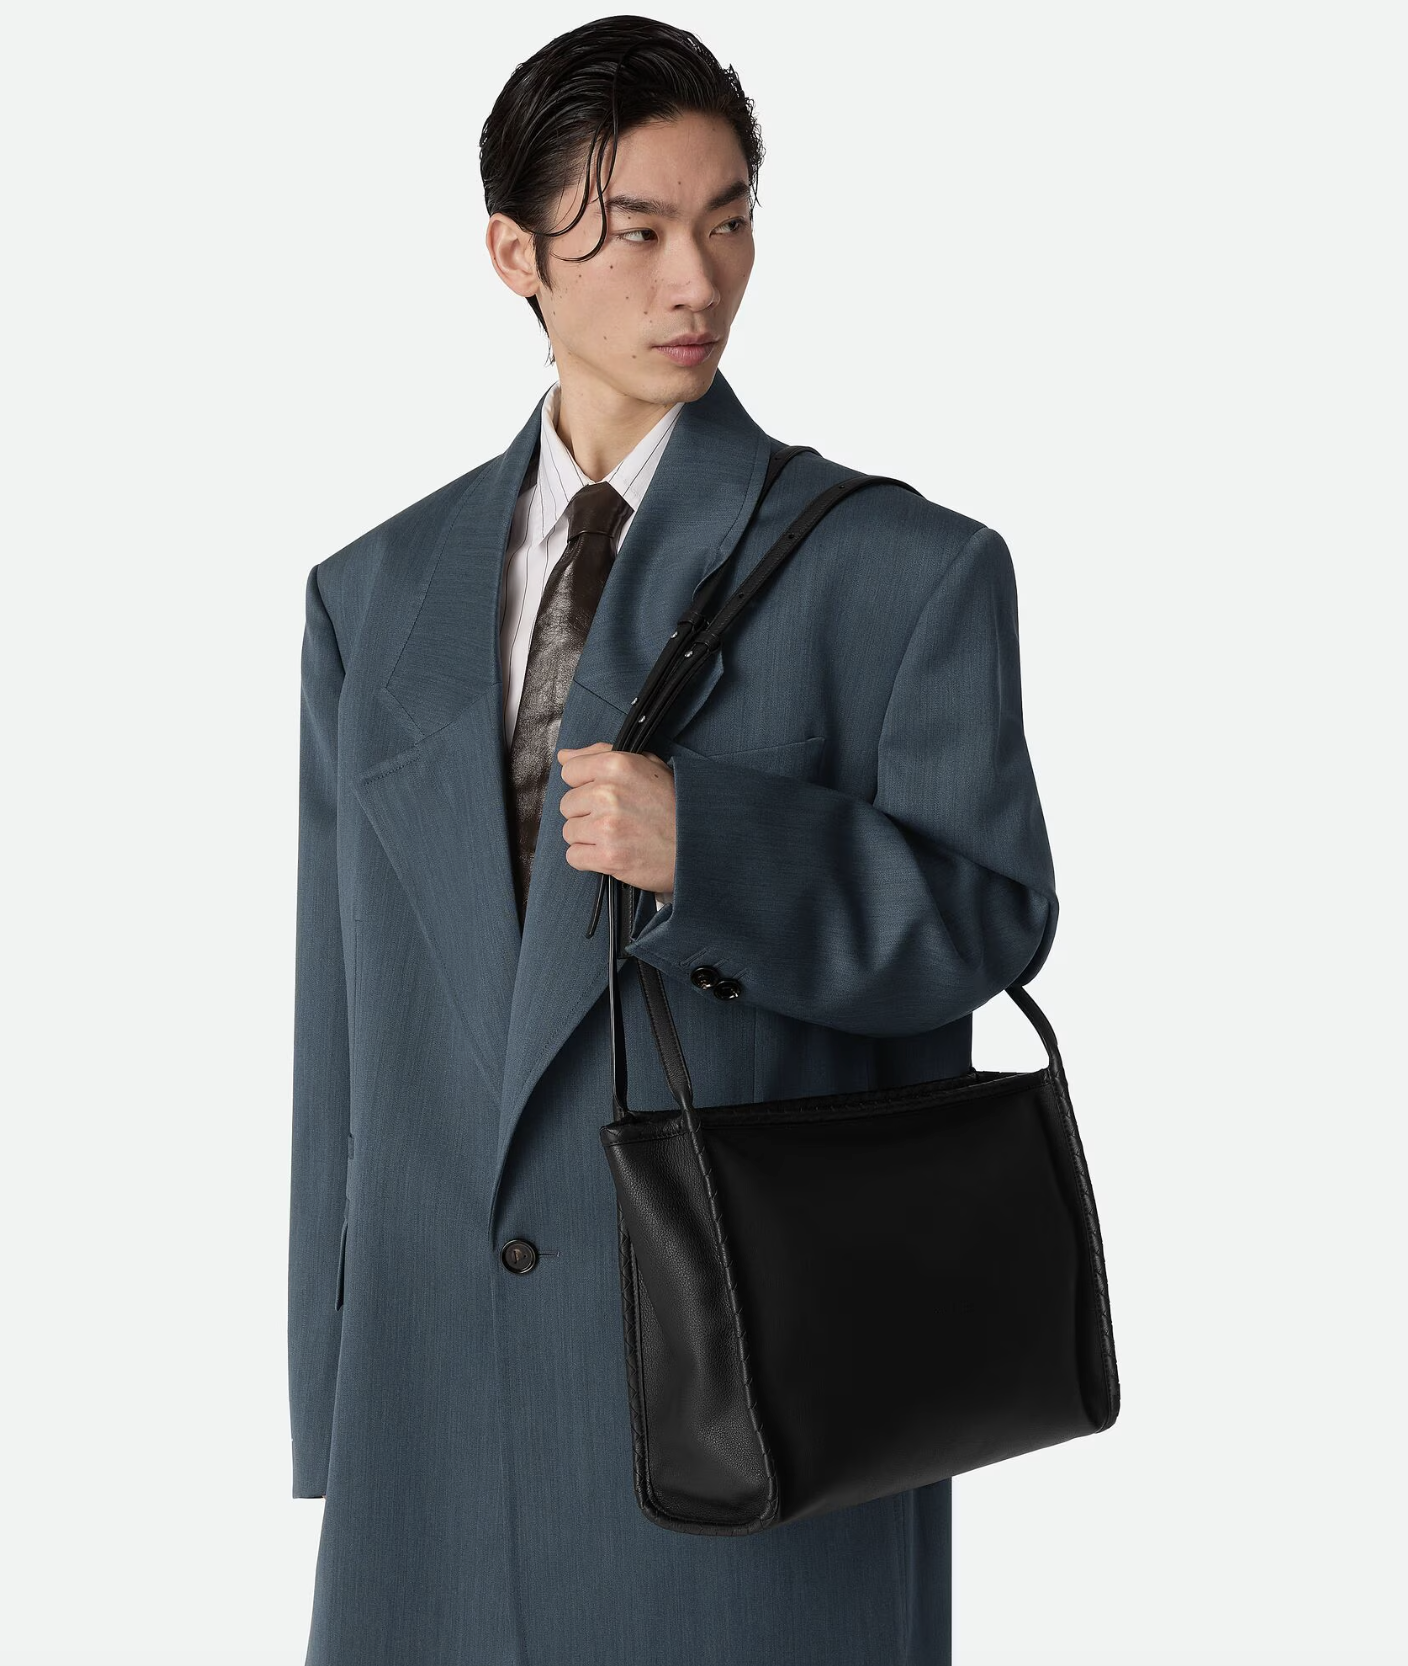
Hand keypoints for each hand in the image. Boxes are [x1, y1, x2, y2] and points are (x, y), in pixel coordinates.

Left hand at [556, 742, 676, 893]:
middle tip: (615, 819)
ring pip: (569, 831)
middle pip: (567, 804)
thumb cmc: (676, 803)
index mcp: (617, 765)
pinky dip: (588, 859)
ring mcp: (606, 827)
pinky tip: (610, 853)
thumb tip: (564, 756)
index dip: (584, 784)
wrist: (701, 843)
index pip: (570, 772)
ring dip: (587, 837)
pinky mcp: (608, 857)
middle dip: (586, 813)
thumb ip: (601, 755)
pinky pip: (574, 856)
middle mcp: (608, 793)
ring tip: (615, 837)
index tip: (602, 794)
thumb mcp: (647, 765)